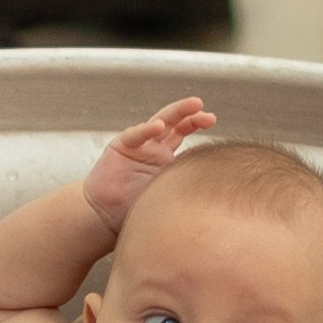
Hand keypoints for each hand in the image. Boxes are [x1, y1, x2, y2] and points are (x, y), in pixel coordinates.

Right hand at [84, 97, 216, 226]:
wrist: (105, 216)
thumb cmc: (135, 209)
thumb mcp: (166, 195)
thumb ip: (183, 186)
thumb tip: (216, 188)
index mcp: (166, 156)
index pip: (184, 132)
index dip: (197, 122)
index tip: (212, 118)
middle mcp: (154, 147)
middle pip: (175, 123)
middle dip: (190, 113)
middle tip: (202, 107)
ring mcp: (138, 145)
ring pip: (158, 122)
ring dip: (175, 112)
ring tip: (191, 105)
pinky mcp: (121, 147)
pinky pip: (135, 136)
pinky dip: (145, 130)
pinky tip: (157, 127)